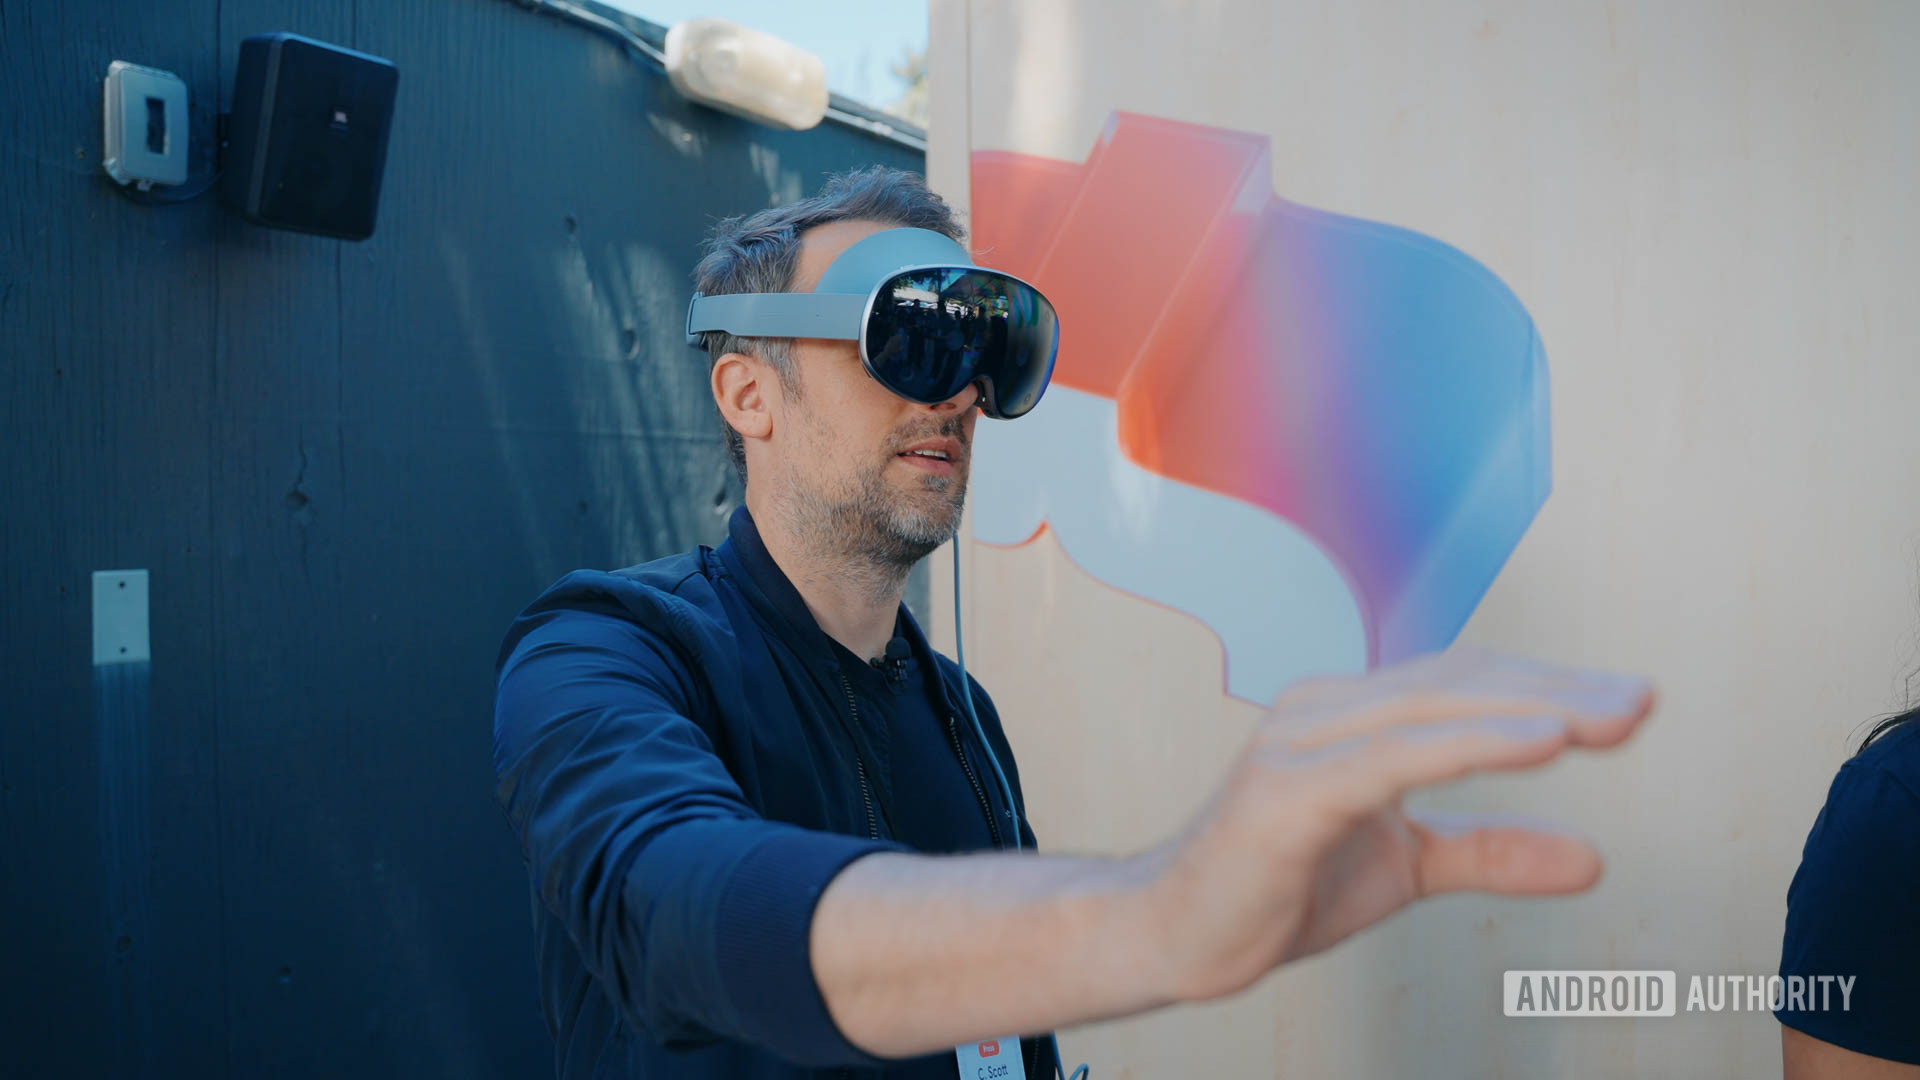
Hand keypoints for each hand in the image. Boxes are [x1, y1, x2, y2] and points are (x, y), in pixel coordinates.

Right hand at [1144, 646, 1654, 1002]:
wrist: (1177, 935)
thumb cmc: (1276, 886)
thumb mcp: (1406, 867)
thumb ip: (1491, 851)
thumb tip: (1592, 857)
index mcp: (1351, 714)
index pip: (1466, 683)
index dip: (1549, 687)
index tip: (1628, 705)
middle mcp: (1325, 708)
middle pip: (1461, 683)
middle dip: (1559, 691)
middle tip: (1642, 706)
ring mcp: (1302, 742)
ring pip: (1436, 708)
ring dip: (1531, 710)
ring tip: (1610, 723)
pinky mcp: (1289, 791)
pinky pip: (1396, 757)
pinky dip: (1475, 745)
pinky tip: (1542, 746)